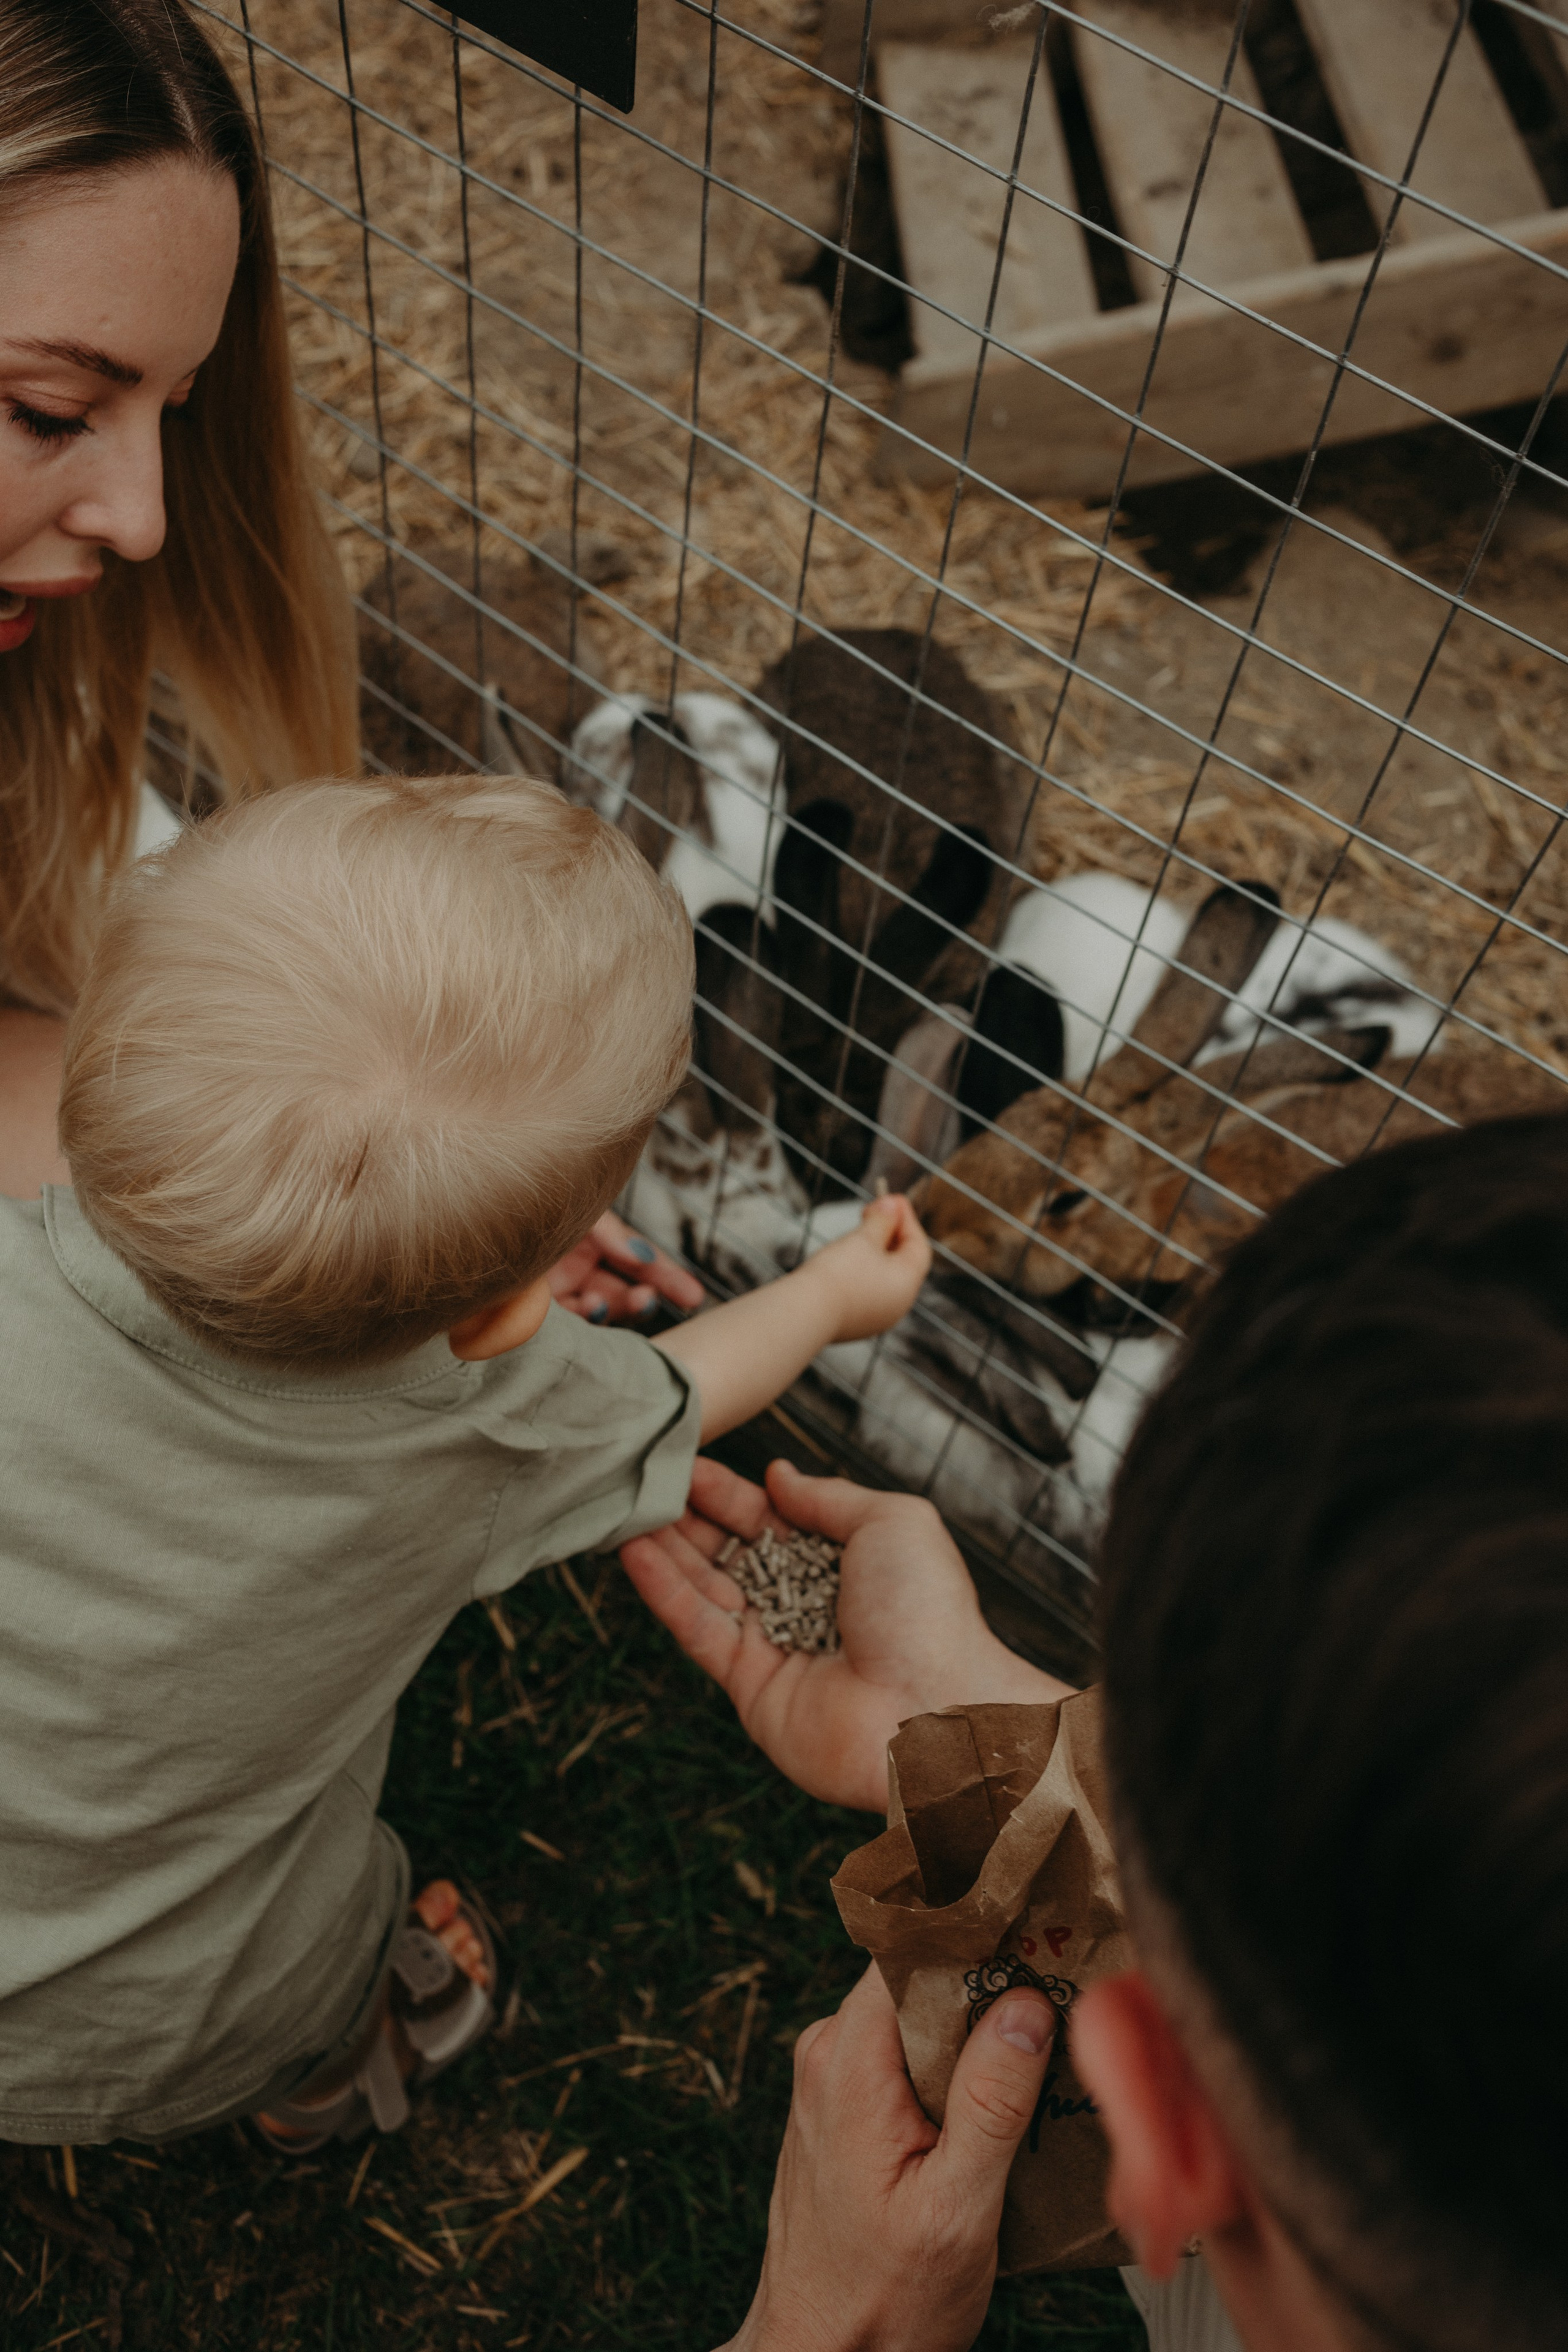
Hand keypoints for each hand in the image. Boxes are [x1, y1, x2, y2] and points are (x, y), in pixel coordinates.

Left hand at [547, 1210, 705, 1325]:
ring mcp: (557, 1293)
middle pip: (622, 1291)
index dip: (666, 1277)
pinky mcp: (537, 1315)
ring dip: (614, 1310)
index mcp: (592, 1238)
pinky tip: (591, 1307)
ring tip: (604, 1304)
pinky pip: (571, 1326)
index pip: (637, 1260)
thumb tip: (643, 1258)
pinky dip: (586, 1320)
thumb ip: (611, 1234)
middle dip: (641, 1301)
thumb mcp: (578, 1212)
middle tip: (646, 1300)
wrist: (466, 1225)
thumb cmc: (532, 1207)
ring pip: (601, 1312)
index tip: (693, 1297)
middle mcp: (576, 1268)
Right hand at [620, 1457, 1068, 1813]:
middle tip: (642, 1480)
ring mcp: (776, 1647)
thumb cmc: (928, 1611)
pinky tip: (634, 1551)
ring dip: (665, 1549)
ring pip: (707, 1588)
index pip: (771, 1519)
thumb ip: (828, 1496)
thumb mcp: (892, 1522)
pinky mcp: (750, 1688)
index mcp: (845, 1563)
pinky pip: (700, 1630)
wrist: (934, 1711)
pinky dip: (665, 1591)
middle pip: (732, 1552)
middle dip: (688, 1517)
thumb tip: (778, 1474)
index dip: (728, 1492)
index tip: (685, 1460)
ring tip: (623, 1509)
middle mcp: (807, 1604)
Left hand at [723, 1965, 1056, 2351]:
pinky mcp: (848, 2108)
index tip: (1045, 1938)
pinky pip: (910, 2060)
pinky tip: (998, 2114)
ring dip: (980, 2041)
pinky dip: (957, 2075)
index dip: (983, 1938)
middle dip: (993, 1993)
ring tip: (1041, 2070)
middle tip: (1064, 2009)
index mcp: (848, 2059)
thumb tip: (1026, 2005)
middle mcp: (830, 2054)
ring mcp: (835, 2080)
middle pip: (925, 1982)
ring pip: (923, 2022)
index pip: (916, 1950)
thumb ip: (993, 2102)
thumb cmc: (881, 2303)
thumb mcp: (957, 2208)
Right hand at [809, 1193, 931, 1343]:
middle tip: (873, 1211)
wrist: (804, 1313)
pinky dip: (864, 1271)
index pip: (918, 1245)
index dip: (906, 1218)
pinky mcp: (858, 1323)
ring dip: (876, 1251)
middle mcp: (899, 1304)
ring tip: (858, 1232)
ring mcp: (879, 1317)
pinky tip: (847, 1258)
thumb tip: (891, 1205)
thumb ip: (882, 1220)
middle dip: (891, 1233)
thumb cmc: (837, 1274)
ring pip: (885, 1277)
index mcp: (907, 1283)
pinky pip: (869, 1291)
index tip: (891, 1198)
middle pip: (903, 1262)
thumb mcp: (863, 1239)